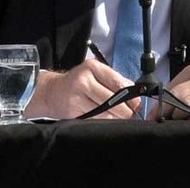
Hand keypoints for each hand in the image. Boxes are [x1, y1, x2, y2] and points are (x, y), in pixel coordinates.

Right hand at [25, 59, 140, 119]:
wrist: (52, 91)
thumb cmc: (79, 81)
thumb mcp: (96, 73)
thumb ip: (115, 80)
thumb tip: (135, 92)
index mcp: (93, 68)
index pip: (118, 83)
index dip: (131, 96)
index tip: (137, 104)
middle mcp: (84, 81)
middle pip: (112, 100)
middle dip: (125, 110)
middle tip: (129, 113)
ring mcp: (76, 98)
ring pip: (104, 112)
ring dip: (114, 117)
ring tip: (117, 116)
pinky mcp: (72, 112)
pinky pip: (94, 120)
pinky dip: (102, 121)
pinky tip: (104, 118)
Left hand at [155, 63, 189, 119]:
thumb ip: (180, 87)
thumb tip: (158, 106)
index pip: (172, 88)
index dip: (160, 105)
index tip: (153, 116)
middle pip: (179, 98)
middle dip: (168, 113)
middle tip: (164, 121)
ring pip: (189, 108)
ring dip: (180, 118)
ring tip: (178, 122)